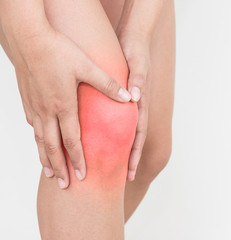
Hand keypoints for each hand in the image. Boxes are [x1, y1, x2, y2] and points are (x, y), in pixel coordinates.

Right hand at [7, 27, 131, 188]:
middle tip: (63, 185)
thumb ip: (108, 84)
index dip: (78, 161)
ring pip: (39, 139)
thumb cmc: (59, 51)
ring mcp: (35, 106)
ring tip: (48, 173)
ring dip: (45, 158)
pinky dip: (37, 138)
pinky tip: (39, 141)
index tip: (83, 176)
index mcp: (64, 106)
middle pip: (53, 147)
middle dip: (59, 168)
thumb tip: (129, 97)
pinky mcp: (27, 99)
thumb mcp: (87, 66)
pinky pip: (32, 124)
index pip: (72, 141)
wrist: (28, 37)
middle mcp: (48, 111)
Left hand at [117, 30, 151, 180]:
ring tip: (112, 164)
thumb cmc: (136, 51)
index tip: (129, 172)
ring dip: (120, 148)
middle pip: (132, 138)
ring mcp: (129, 104)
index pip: (138, 133)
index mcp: (140, 103)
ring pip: (124, 131)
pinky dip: (113, 132)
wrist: (133, 38)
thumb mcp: (138, 63)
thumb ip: (139, 79)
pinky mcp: (120, 98)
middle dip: (128, 158)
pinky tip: (103, 138)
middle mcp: (135, 107)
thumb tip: (136, 96)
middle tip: (122, 178)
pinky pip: (117, 119)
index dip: (134, 154)